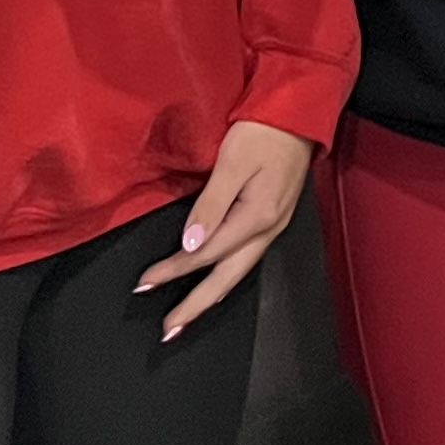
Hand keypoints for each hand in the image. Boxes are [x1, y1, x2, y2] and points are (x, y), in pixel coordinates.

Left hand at [136, 119, 313, 340]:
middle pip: (226, 278)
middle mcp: (268, 229)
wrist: (299, 115)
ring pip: (238, 272)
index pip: (206, 253)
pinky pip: (245, 259)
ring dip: (209, 296)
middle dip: (196, 305)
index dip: (173, 269)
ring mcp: (273, 226)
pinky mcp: (272, 219)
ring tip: (186, 315)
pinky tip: (214, 281)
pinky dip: (225, 276)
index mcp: (257, 217)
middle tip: (169, 329)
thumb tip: (190, 244)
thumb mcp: (232, 162)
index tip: (146, 283)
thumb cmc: (264, 132)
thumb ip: (210, 205)